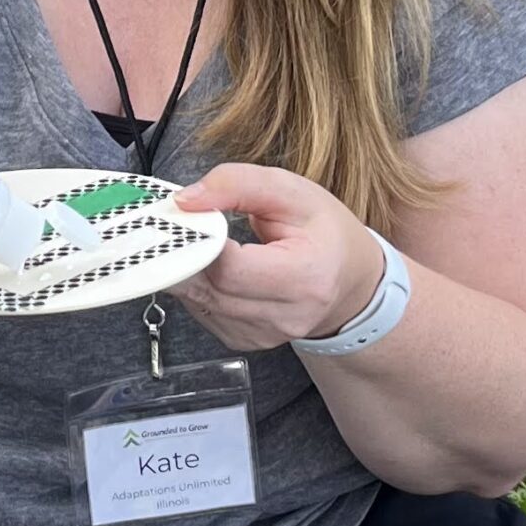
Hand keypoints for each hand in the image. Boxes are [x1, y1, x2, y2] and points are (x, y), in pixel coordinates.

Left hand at [167, 163, 385, 351]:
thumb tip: (185, 200)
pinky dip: (198, 287)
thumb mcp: (292, 191)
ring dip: (186, 270)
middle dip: (184, 254)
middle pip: (208, 289)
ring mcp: (264, 335)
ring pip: (199, 303)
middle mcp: (285, 316)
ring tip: (195, 241)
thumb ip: (237, 184)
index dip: (200, 242)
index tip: (188, 216)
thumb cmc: (325, 232)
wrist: (350, 280)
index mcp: (305, 278)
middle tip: (175, 225)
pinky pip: (203, 313)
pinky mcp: (245, 341)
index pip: (230, 269)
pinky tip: (210, 266)